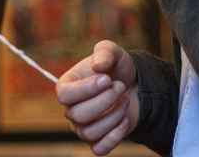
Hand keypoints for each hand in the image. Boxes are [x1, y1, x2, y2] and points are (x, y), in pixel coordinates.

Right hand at [57, 40, 139, 154]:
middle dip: (105, 100)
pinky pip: (99, 148)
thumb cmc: (116, 67)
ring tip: (125, 98)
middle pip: (78, 115)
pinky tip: (125, 118)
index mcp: (67, 86)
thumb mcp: (111, 52)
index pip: (64, 94)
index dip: (86, 89)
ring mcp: (82, 128)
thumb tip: (98, 66)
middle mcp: (71, 109)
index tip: (107, 79)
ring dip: (114, 115)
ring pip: (90, 132)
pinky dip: (115, 134)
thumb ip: (104, 53)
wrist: (134, 84)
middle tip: (120, 86)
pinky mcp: (97, 141)